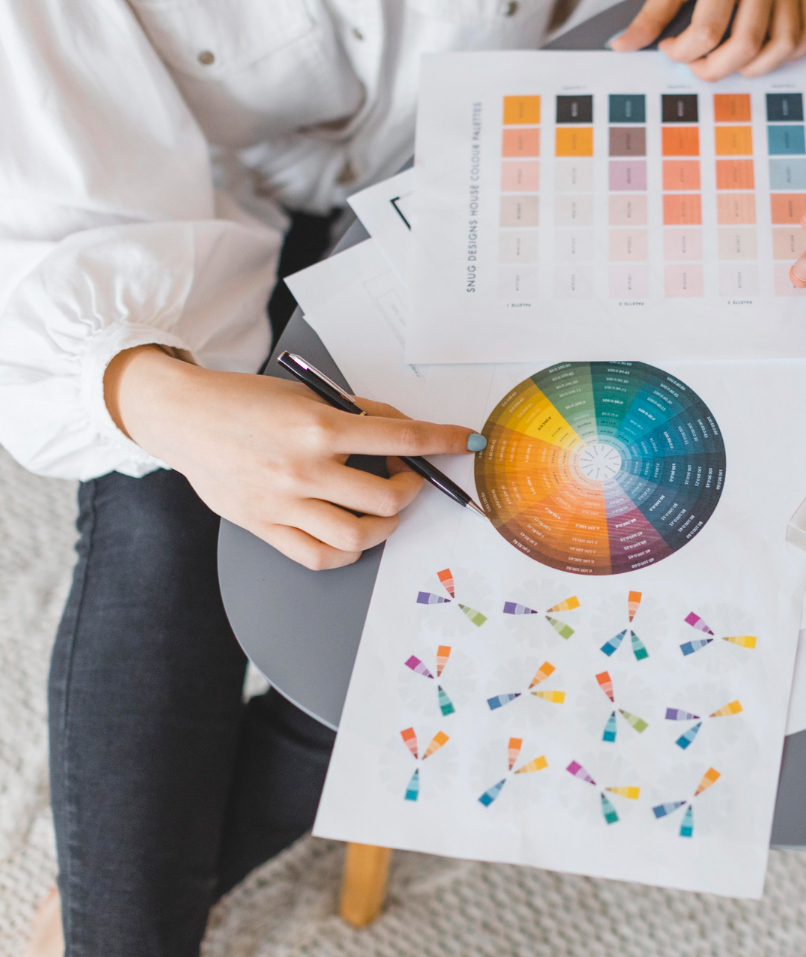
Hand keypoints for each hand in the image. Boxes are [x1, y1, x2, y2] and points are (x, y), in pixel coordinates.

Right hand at [105, 346, 482, 570]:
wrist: (184, 417)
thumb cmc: (246, 402)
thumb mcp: (307, 394)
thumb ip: (357, 413)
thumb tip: (403, 431)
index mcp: (319, 426)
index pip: (402, 439)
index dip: (442, 441)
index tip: (465, 443)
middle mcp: (303, 468)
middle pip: (387, 497)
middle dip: (411, 488)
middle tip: (406, 476)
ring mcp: (283, 502)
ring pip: (357, 537)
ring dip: (383, 526)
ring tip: (381, 508)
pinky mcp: (264, 525)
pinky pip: (319, 557)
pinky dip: (346, 552)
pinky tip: (351, 534)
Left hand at [610, 0, 805, 80]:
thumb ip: (655, 11)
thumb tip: (624, 45)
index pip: (706, 31)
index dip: (682, 52)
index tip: (669, 49)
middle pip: (746, 44)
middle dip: (715, 67)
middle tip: (696, 64)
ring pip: (783, 44)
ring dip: (755, 67)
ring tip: (729, 61)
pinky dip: (789, 51)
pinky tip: (764, 50)